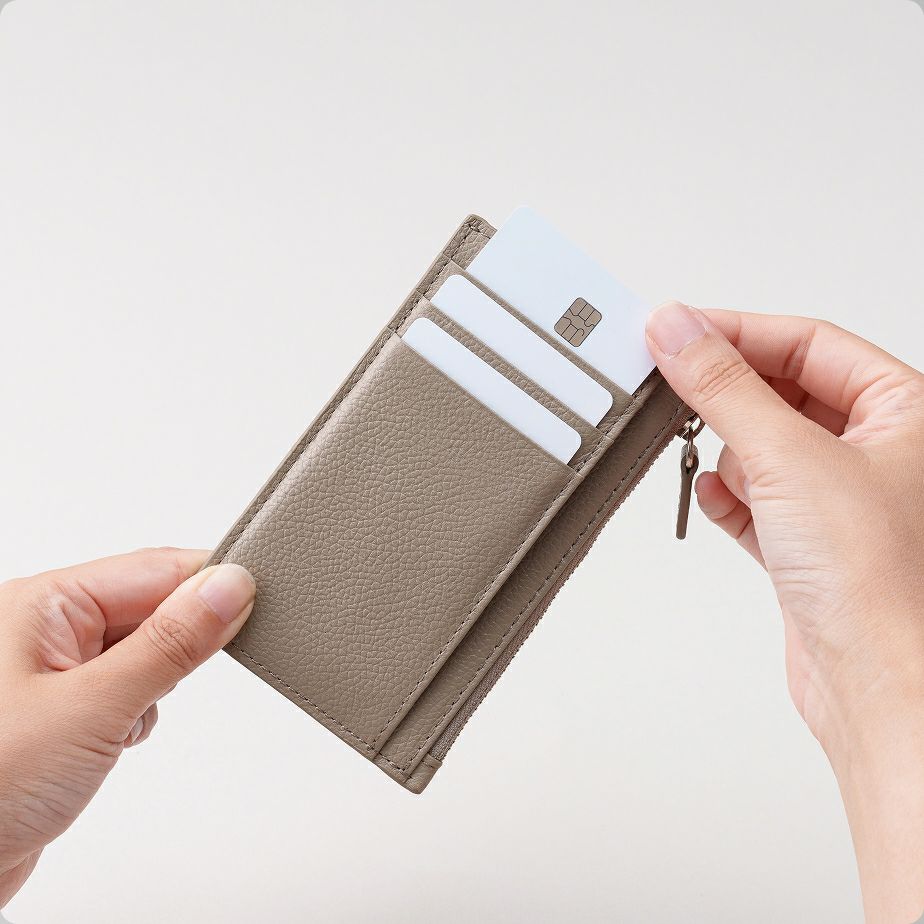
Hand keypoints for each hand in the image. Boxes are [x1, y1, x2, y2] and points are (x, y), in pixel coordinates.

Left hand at [0, 548, 254, 906]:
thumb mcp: (94, 707)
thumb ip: (169, 643)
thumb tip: (230, 586)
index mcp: (43, 604)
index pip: (153, 569)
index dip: (209, 580)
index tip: (260, 596)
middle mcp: (47, 629)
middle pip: (151, 604)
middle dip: (182, 638)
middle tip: (197, 668)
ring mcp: (54, 671)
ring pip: (144, 648)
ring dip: (157, 681)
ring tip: (126, 720)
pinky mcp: (63, 711)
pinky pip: (127, 686)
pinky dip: (139, 709)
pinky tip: (118, 739)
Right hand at [646, 302, 923, 923]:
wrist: (880, 689)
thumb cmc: (882, 585)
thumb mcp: (789, 457)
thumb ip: (724, 386)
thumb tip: (677, 330)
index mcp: (905, 411)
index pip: (808, 341)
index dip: (738, 331)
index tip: (676, 330)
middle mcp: (879, 450)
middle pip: (784, 389)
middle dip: (727, 391)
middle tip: (668, 379)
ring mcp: (842, 499)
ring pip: (766, 444)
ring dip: (726, 446)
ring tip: (694, 445)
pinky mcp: (810, 544)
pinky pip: (758, 497)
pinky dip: (730, 493)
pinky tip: (716, 494)